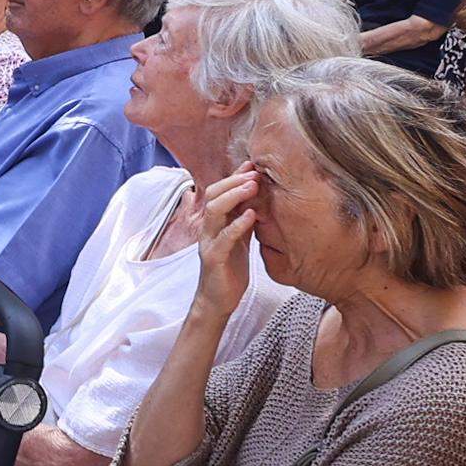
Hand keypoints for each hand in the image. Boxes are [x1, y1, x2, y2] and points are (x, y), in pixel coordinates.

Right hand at [194, 166, 263, 313]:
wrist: (218, 301)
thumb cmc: (230, 270)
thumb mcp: (240, 240)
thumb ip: (244, 219)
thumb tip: (257, 198)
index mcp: (215, 223)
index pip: (220, 192)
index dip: (234, 177)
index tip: (252, 165)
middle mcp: (208, 229)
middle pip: (213, 195)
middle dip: (233, 181)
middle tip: (254, 172)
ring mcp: (209, 242)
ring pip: (214, 211)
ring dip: (234, 196)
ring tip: (252, 187)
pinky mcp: (214, 259)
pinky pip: (223, 238)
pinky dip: (237, 224)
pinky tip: (252, 215)